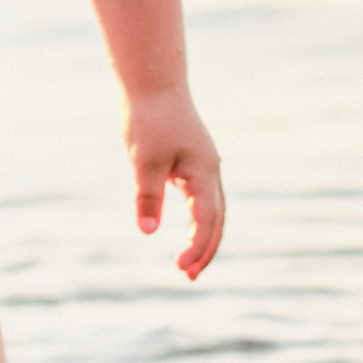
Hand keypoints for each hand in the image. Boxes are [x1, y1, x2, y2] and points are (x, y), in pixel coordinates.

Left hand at [125, 87, 224, 278]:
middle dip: (206, 250)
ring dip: (205, 237)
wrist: (155, 85)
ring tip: (189, 263)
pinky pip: (204, 198)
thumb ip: (148, 196)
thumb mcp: (144, 161)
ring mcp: (206, 166)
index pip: (206, 220)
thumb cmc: (149, 120)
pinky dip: (201, 219)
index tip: (180, 268)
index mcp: (203, 173)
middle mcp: (211, 171)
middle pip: (217, 220)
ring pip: (214, 209)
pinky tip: (191, 228)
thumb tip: (148, 232)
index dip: (196, 247)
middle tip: (189, 277)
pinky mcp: (195, 161)